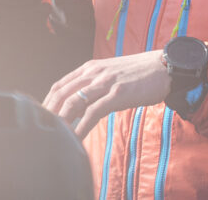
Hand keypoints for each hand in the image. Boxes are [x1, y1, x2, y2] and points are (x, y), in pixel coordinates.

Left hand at [42, 51, 171, 138]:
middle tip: (43, 131)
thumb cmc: (139, 74)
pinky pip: (93, 112)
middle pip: (62, 93)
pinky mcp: (118, 93)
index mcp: (91, 68)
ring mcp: (106, 82)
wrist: (164, 67)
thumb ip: (95, 84)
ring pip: (74, 102)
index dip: (48, 102)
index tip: (43, 118)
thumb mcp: (111, 74)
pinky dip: (81, 127)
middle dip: (49, 113)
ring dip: (62, 121)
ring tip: (55, 137)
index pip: (61, 85)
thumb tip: (81, 102)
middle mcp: (94, 73)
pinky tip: (77, 138)